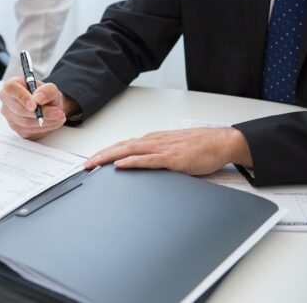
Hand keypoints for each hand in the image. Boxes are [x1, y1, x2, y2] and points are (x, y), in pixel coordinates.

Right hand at [0, 77, 79, 139]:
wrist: (48, 106)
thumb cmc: (45, 96)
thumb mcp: (51, 89)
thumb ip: (47, 90)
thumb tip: (39, 98)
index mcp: (12, 85)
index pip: (11, 89)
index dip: (22, 97)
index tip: (34, 105)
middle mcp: (7, 100)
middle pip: (19, 109)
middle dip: (41, 113)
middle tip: (57, 113)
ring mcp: (9, 115)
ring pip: (25, 122)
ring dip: (45, 121)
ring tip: (59, 117)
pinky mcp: (16, 128)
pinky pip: (29, 130)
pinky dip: (43, 128)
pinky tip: (52, 122)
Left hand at [85, 127, 252, 174]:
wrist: (221, 142)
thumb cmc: (200, 147)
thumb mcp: (172, 150)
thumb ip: (156, 155)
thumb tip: (140, 163)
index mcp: (153, 140)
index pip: (123, 145)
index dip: (105, 152)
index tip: (92, 161)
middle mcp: (154, 141)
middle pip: (120, 147)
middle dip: (100, 156)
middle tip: (85, 165)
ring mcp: (162, 148)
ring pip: (129, 151)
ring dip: (109, 157)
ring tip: (94, 164)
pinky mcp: (172, 158)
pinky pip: (148, 160)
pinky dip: (132, 162)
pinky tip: (120, 165)